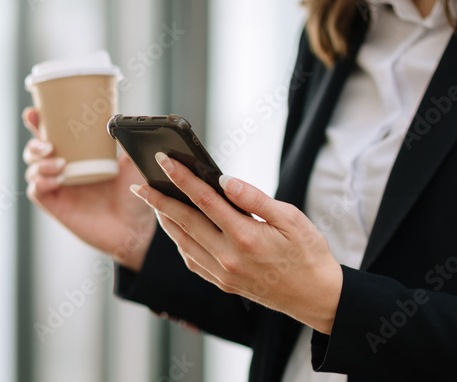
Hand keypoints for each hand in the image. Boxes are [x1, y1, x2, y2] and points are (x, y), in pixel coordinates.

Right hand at [23, 107, 155, 270]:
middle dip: (34, 143)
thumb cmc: (131, 195)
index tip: (33, 114)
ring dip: (40, 163)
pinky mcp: (55, 206)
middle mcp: (63, 170)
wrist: (133, 226)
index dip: (37, 123)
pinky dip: (41, 182)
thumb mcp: (130, 164)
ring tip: (61, 164)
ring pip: (32, 169)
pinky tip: (58, 180)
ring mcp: (57, 188)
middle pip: (34, 151)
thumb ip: (126, 142)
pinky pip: (36, 191)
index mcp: (76, 155)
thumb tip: (120, 120)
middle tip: (48, 145)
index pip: (51, 135)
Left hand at [129, 152, 343, 333]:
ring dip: (165, 221)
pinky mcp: (223, 284)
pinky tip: (177, 229)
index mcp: (246, 236)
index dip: (182, 178)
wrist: (317, 297)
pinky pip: (192, 261)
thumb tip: (224, 180)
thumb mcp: (291, 218)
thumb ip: (255, 199)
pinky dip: (180, 243)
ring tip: (153, 201)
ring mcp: (223, 274)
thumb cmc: (308, 253)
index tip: (164, 160)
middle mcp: (228, 257)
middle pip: (184, 222)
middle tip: (139, 183)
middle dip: (159, 199)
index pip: (205, 200)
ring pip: (183, 243)